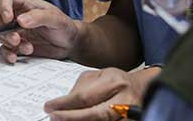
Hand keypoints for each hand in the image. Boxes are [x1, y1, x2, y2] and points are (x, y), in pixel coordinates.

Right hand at [0, 0, 78, 62]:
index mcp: (25, 4)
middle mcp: (16, 16)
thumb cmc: (64, 26)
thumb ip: (39, 17)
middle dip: (1, 29)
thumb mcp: (56, 19)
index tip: (8, 18)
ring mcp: (15, 32)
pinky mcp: (16, 46)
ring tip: (28, 48)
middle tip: (16, 39)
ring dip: (8, 43)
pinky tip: (15, 57)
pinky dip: (7, 54)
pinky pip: (4, 49)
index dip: (3, 6)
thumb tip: (20, 20)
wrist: (70, 44)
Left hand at [43, 67, 160, 119]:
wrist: (143, 88)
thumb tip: (64, 102)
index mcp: (114, 82)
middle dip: (71, 118)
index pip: (85, 96)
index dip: (65, 104)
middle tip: (54, 117)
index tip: (49, 107)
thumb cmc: (118, 81)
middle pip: (95, 114)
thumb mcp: (99, 76)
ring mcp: (129, 114)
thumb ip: (82, 88)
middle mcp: (124, 99)